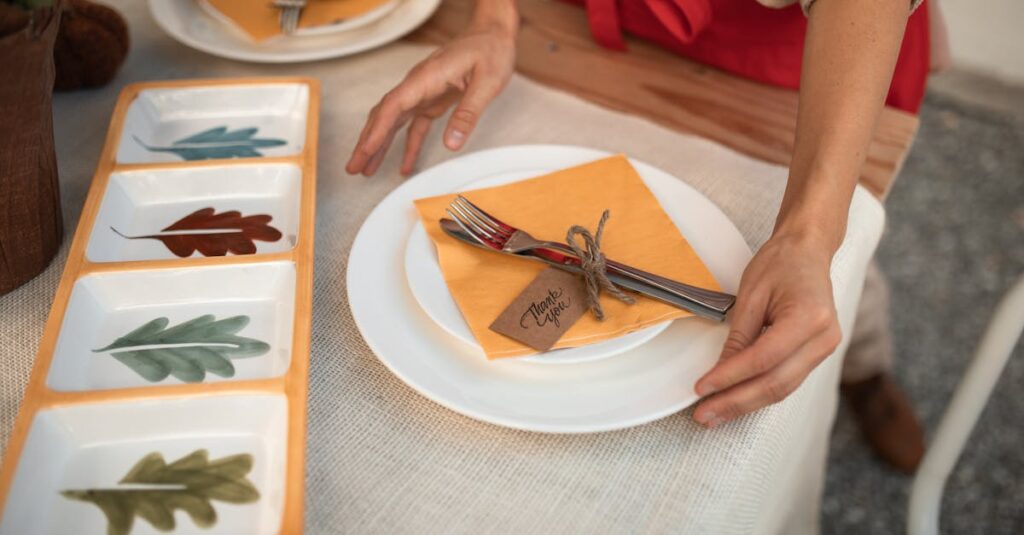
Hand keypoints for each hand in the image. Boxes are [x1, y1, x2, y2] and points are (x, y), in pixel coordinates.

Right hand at [345, 14, 516, 176]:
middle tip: (353, 167)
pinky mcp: (432, 100)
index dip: (376, 131)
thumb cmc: (490, 51)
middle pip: (384, 115)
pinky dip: (407, 145)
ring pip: (393, 121)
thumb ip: (467, 114)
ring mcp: (423, 92)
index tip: (365, 151)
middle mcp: (418, 84)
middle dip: (367, 142)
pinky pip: (414, 125)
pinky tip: (405, 164)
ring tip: (366, 168)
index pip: (392, 106)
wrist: (494, 33)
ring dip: (379, 145)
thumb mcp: (486, 83)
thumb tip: (451, 144)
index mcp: (425, 78)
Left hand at [692, 231, 842, 426]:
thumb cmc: (781, 263)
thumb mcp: (751, 295)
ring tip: (714, 414)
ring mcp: (825, 349)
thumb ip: (738, 337)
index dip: (730, 377)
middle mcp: (824, 339)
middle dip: (735, 402)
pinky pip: (787, 381)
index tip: (702, 388)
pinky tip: (735, 400)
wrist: (808, 251)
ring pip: (782, 389)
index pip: (763, 359)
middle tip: (703, 415)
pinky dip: (759, 392)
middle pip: (775, 383)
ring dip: (745, 404)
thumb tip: (719, 372)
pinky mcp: (817, 354)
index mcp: (809, 317)